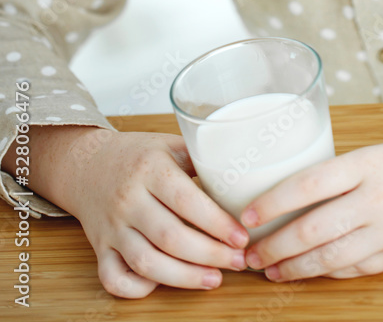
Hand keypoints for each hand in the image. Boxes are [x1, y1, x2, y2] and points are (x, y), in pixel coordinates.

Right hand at [44, 128, 250, 297]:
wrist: (87, 164)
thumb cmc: (137, 154)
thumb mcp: (168, 144)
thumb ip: (201, 158)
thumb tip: (244, 172)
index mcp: (150, 169)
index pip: (186, 201)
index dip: (216, 223)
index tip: (242, 236)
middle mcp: (128, 200)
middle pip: (170, 237)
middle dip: (209, 255)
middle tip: (238, 261)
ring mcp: (112, 227)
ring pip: (146, 263)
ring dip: (183, 277)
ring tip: (214, 279)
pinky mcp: (99, 249)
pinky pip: (113, 278)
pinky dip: (137, 289)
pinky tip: (162, 285)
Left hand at [239, 114, 382, 280]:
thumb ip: (351, 169)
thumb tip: (304, 187)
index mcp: (370, 162)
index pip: (307, 183)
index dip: (272, 203)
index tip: (247, 215)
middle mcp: (378, 197)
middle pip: (312, 227)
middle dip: (274, 246)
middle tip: (249, 253)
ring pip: (330, 256)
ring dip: (295, 267)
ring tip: (272, 270)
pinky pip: (358, 268)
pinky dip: (329, 272)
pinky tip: (311, 272)